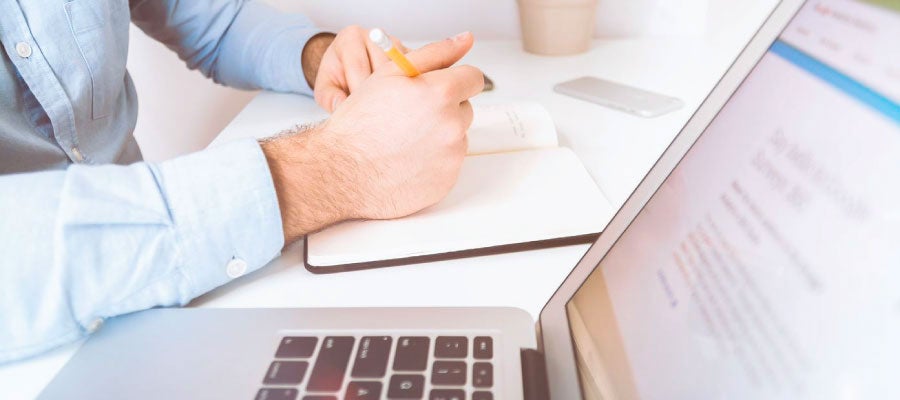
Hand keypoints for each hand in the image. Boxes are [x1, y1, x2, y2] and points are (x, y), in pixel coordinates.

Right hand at [262, 32, 482, 242]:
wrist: (342, 172)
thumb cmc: (360, 122)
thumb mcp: (391, 74)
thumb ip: (434, 53)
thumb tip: (466, 39)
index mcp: (441, 93)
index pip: (473, 78)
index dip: (454, 80)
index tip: (440, 87)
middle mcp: (452, 124)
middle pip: (465, 108)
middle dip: (444, 108)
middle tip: (410, 116)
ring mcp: (451, 156)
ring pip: (457, 136)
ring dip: (439, 135)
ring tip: (404, 140)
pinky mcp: (447, 180)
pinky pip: (449, 163)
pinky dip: (434, 161)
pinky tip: (407, 160)